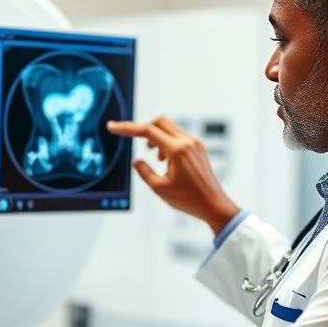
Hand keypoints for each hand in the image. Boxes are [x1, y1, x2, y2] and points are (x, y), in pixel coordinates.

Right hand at [107, 116, 239, 234]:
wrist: (213, 204)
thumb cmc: (190, 199)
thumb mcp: (160, 188)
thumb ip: (144, 171)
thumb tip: (137, 162)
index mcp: (178, 150)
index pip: (148, 131)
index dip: (128, 128)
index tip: (114, 127)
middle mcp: (188, 142)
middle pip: (159, 122)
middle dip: (144, 129)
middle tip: (136, 143)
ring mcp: (195, 143)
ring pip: (169, 127)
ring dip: (156, 137)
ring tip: (155, 157)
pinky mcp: (199, 147)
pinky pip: (179, 136)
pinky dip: (167, 142)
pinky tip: (165, 159)